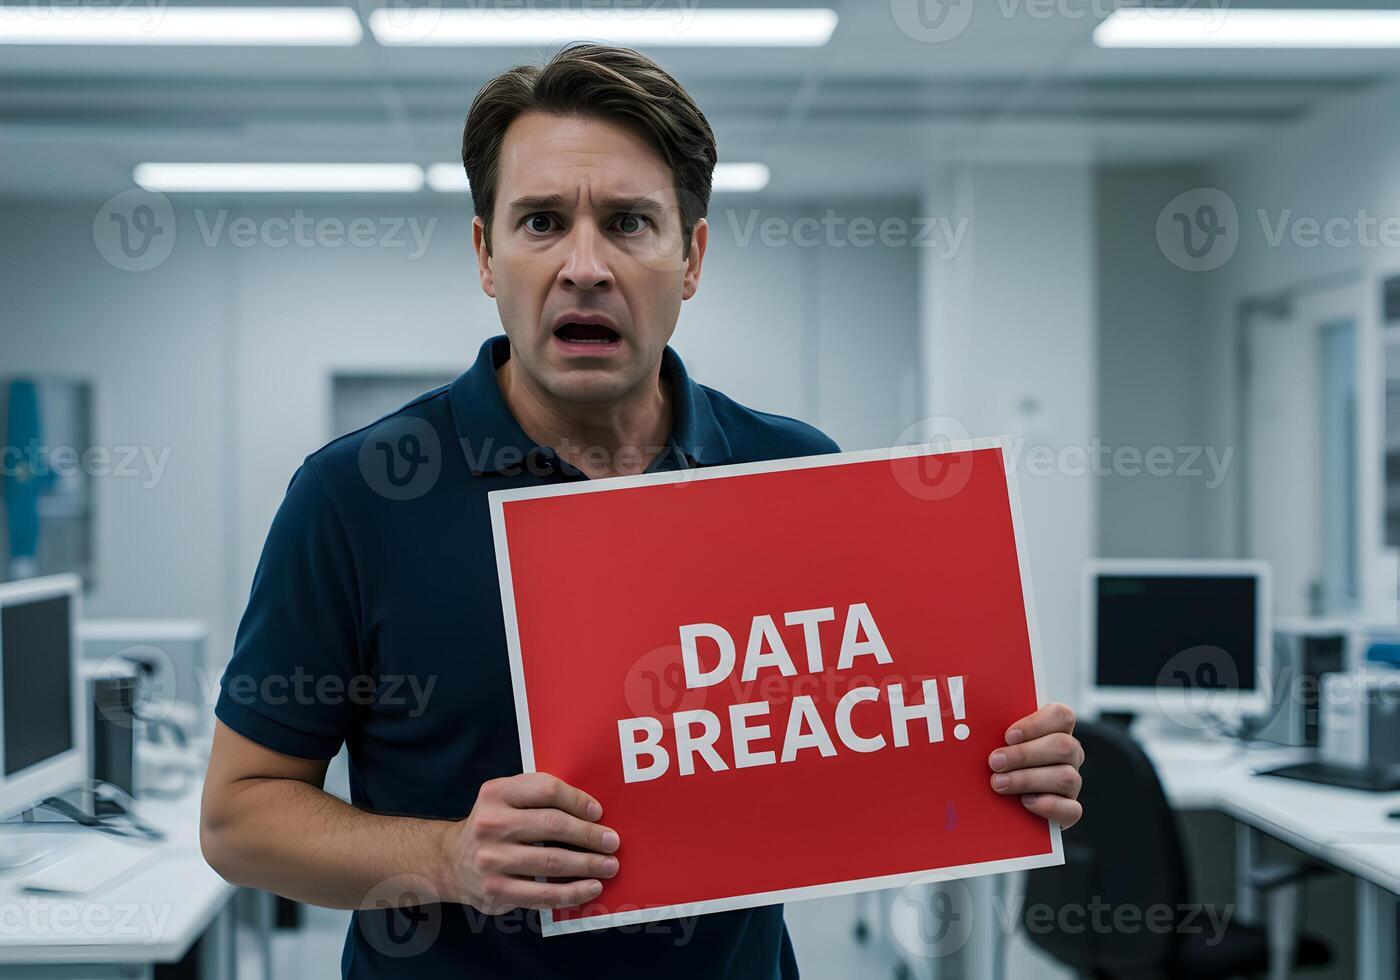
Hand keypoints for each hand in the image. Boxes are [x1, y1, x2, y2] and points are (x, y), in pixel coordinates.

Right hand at [441, 772, 620, 913]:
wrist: (450, 862)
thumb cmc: (494, 826)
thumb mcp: (505, 799)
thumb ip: (537, 797)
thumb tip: (592, 812)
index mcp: (497, 793)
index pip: (546, 789)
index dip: (577, 800)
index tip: (598, 812)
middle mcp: (491, 823)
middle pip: (553, 825)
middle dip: (589, 835)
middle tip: (613, 842)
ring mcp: (491, 859)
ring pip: (552, 862)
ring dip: (588, 865)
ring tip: (610, 865)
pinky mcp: (496, 890)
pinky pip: (543, 894)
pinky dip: (573, 892)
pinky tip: (591, 888)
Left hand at [988, 703, 1083, 828]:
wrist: (1000, 802)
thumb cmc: (997, 762)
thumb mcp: (994, 741)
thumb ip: (991, 729)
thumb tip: (966, 721)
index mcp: (1055, 730)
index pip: (1062, 715)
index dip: (1037, 724)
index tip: (1008, 735)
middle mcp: (1069, 754)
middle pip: (1064, 746)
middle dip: (1025, 754)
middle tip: (995, 762)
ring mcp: (1072, 783)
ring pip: (1067, 777)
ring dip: (1028, 779)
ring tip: (999, 783)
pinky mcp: (1070, 810)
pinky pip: (1072, 809)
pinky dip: (1048, 805)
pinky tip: (1025, 802)